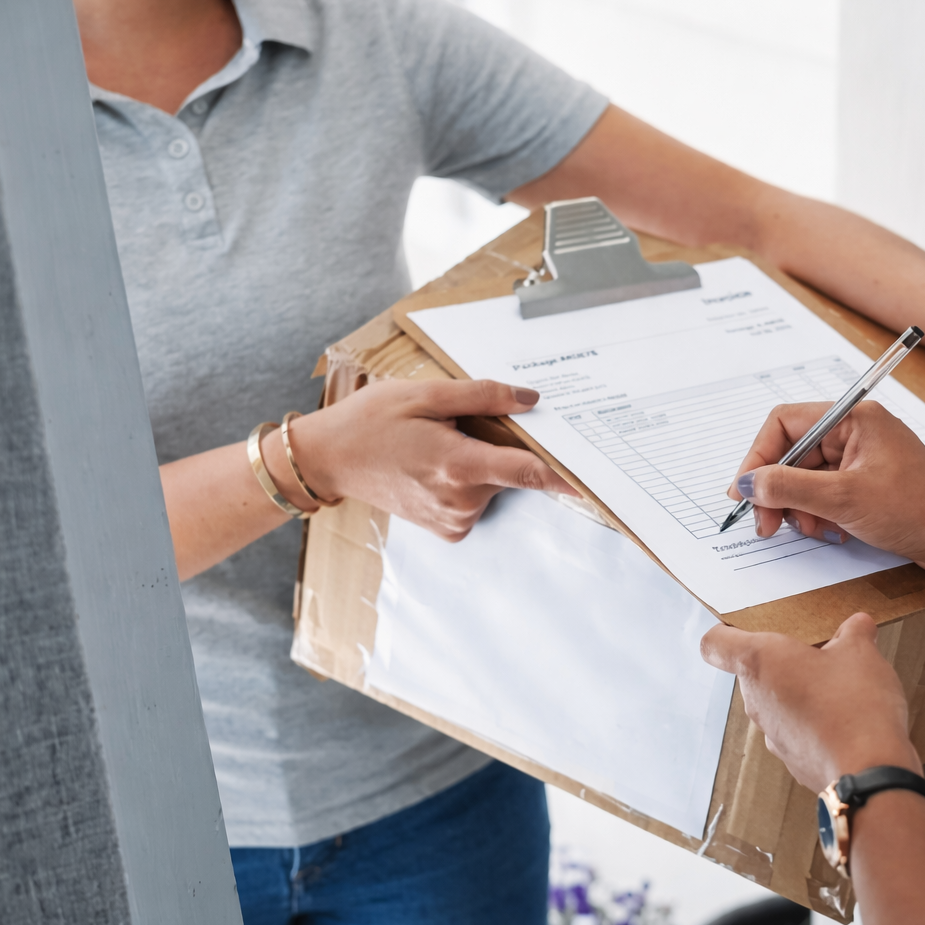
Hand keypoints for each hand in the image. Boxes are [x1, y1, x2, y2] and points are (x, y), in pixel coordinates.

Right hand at [286, 378, 575, 539]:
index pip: (526, 471)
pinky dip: (466, 481)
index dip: (563, 475)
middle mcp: (460, 500)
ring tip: (436, 446)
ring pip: (492, 484)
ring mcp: (454, 519)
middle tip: (458, 426)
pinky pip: (476, 500)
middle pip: (508, 470)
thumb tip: (530, 400)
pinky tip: (433, 467)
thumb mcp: (425, 395)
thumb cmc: (372, 422)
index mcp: (458, 465)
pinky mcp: (448, 529)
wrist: (331, 460)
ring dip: (479, 462)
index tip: (594, 482)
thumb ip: (482, 396)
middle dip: (498, 445)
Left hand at [701, 613, 919, 791]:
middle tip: (819, 652)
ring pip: (775, 701)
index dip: (726, 631)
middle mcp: (756, 699)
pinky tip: (845, 719)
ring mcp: (771, 734)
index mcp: (760, 662)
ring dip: (799, 691)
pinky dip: (813, 722)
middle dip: (784, 659)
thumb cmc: (854, 706)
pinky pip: (795, 730)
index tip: (745, 626)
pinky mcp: (791, 759)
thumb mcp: (861, 653)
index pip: (715, 643)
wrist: (869, 772)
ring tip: (839, 686)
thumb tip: (857, 626)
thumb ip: (854, 633)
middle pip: (754, 671)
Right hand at [727, 401, 924, 594]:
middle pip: (793, 453)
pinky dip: (819, 514)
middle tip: (767, 524)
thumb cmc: (920, 511)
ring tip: (809, 530)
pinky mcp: (870, 485)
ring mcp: (864, 458)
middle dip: (777, 490)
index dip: (758, 456)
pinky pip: (827, 493)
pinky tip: (830, 532)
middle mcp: (857, 431)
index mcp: (854, 417)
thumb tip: (748, 483)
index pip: (785, 422)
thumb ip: (789, 488)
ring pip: (807, 477)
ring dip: (798, 507)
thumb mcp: (843, 499)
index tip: (744, 491)